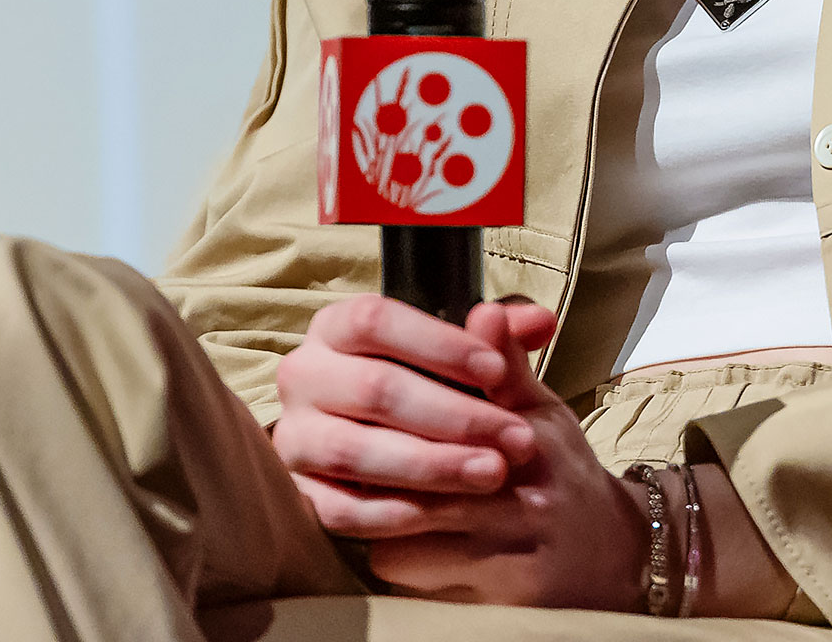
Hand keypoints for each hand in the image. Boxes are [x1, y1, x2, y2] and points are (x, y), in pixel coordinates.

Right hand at [272, 292, 555, 540]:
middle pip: (374, 388)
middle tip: (516, 437)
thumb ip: (506, 339)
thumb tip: (536, 322)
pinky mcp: (298, 494)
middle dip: (455, 416)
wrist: (412, 457)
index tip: (496, 372)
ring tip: (492, 473)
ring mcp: (295, 437)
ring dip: (432, 465)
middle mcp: (304, 375)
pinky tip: (445, 509)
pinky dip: (395, 510)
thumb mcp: (478, 362)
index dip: (439, 345)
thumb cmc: (443, 392)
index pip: (377, 320)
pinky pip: (339, 509)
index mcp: (338, 326)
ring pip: (355, 450)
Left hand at [355, 299, 650, 607]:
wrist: (611, 554)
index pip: (450, 422)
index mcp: (528, 442)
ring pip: (403, 536)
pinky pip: (415, 579)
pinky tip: (397, 539)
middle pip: (417, 482)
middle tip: (351, 449)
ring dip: (379, 516)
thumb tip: (483, 310)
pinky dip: (398, 558)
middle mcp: (518, 498)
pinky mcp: (493, 601)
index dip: (402, 411)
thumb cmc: (561, 473)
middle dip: (380, 466)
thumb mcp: (541, 410)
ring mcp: (505, 555)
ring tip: (367, 492)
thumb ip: (506, 365)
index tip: (372, 402)